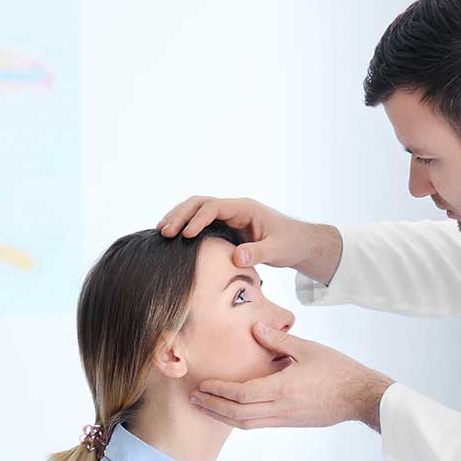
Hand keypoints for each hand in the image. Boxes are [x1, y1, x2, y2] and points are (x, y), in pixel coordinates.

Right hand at [157, 196, 340, 281]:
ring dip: (179, 218)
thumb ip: (259, 253)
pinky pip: (201, 222)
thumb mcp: (278, 250)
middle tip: (164, 232)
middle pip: (200, 203)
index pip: (214, 207)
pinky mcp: (226, 227)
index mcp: (245, 208)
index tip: (185, 235)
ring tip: (161, 232)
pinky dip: (186, 227)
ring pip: (197, 210)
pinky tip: (173, 239)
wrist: (299, 243)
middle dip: (180, 215)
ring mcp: (229, 216)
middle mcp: (234, 208)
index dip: (198, 219)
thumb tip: (237, 257)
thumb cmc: (291, 244)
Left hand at [190, 321, 393, 431]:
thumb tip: (255, 327)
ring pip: (246, 424)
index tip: (203, 385)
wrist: (360, 396)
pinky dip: (241, 420)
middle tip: (194, 399)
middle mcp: (281, 408)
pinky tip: (233, 413)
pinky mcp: (292, 423)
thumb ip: (278, 340)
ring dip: (223, 417)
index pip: (241, 394)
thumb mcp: (309, 349)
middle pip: (237, 414)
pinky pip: (260, 425)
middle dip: (213, 407)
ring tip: (206, 408)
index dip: (219, 391)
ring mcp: (286, 419)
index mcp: (283, 389)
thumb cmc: (338, 370)